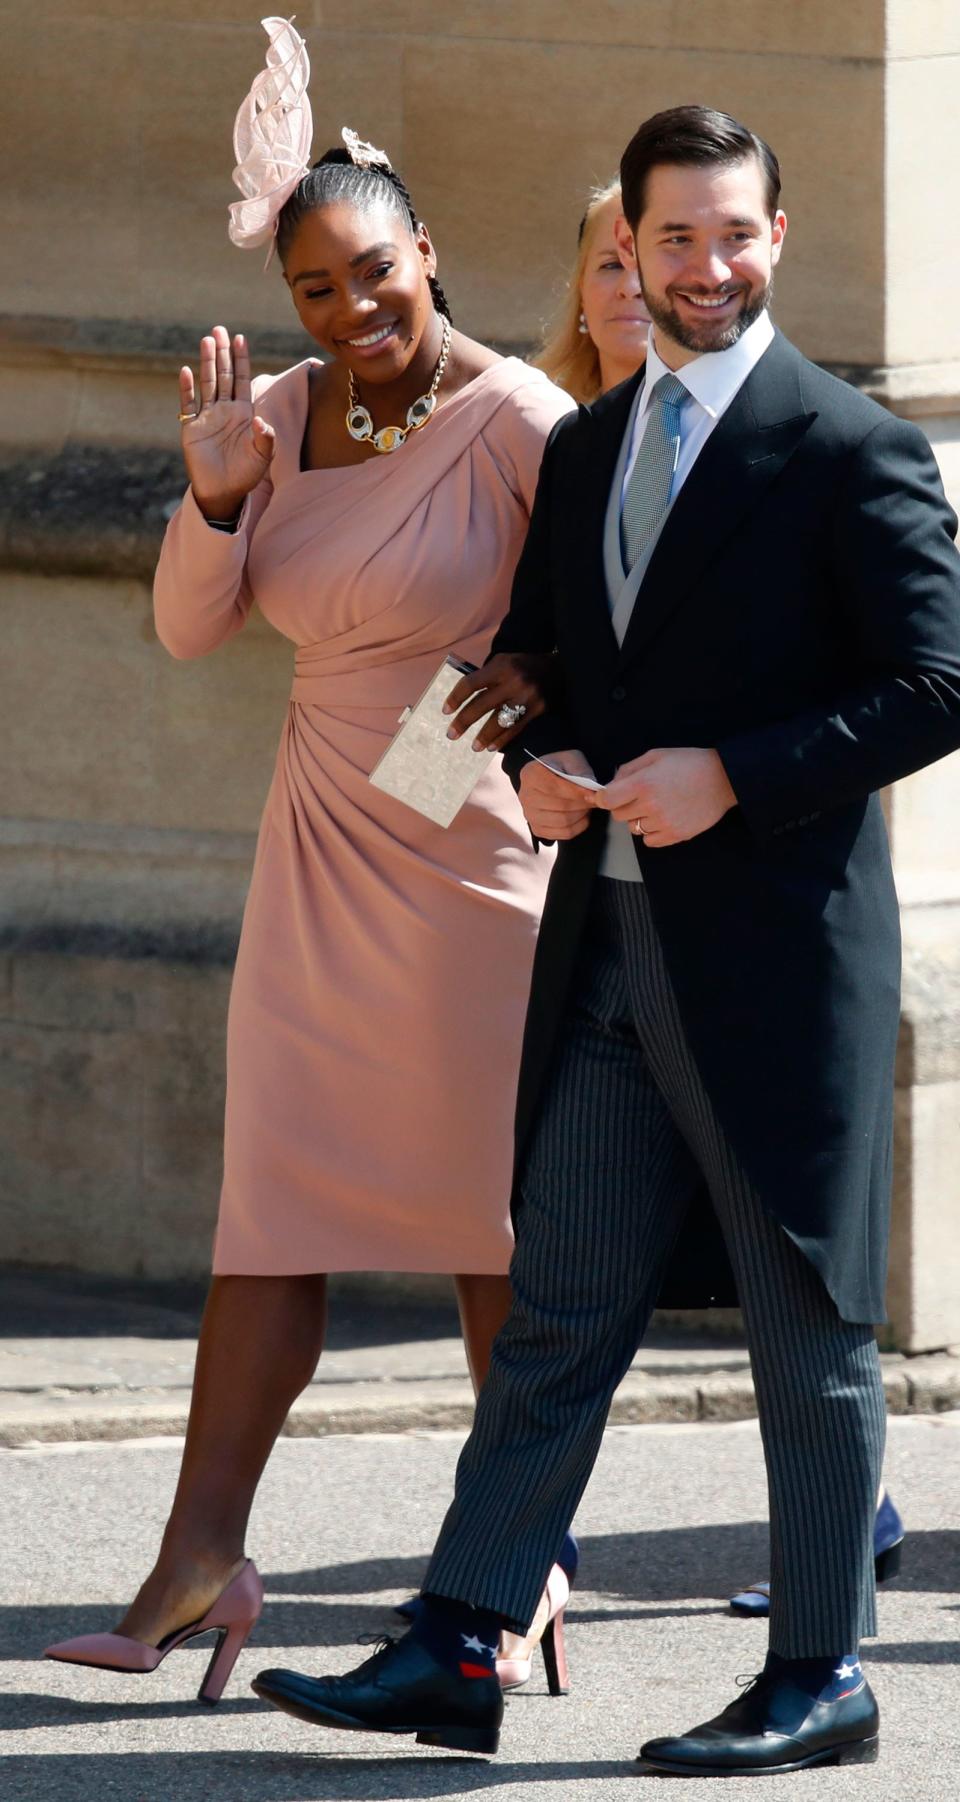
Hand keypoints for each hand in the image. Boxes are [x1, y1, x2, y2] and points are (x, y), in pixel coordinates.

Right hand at [178, 325, 275, 519]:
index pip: (242, 380)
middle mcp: (225, 410)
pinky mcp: (192, 428)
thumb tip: (261, 420)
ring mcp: (207, 417)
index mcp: (244, 413)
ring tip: (206, 340)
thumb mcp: (263, 456)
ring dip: (206, 363)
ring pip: (207, 384)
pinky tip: (186, 372)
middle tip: (220, 329)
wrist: (223, 492)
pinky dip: (187, 389)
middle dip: (222, 353)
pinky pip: (188, 405)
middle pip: (223, 375)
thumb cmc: (246, 474)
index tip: (240, 338)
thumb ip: (266, 438)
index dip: (241, 359)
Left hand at [443, 653, 555, 751]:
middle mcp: (513, 681)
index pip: (472, 683)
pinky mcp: (537, 710)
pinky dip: (502, 740)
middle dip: (464, 721)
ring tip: (474, 747)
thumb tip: (462, 697)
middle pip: (482, 704)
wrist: (557, 669)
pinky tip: (491, 747)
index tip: (445, 711)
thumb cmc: (522, 665)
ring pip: (499, 721)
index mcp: (501, 666)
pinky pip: (516, 729)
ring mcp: (526, 697)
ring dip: (484, 736)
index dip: (456, 698)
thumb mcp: (503, 661)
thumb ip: (485, 676)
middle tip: (451, 734)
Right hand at [518, 749, 598, 839]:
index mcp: (530, 774)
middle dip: (582, 804)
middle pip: (560, 806)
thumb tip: (591, 791)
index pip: (554, 788)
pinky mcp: (537, 829)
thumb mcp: (572, 759)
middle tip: (595, 800)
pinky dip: (578, 826)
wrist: (552, 778)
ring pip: (562, 821)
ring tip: (587, 806)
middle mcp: (525, 796)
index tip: (594, 794)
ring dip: (581, 815)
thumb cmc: (563, 768)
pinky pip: (563, 833)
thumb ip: (581, 771)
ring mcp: (529, 815)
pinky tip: (582, 816)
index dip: (576, 793)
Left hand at [598, 747, 735, 847]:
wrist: (722, 778)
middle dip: (623, 806)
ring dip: (638, 820)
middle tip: (638, 798)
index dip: (603, 798)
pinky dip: (652, 833)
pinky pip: (650, 841)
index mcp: (643, 783)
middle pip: (618, 816)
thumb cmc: (688, 763)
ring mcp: (663, 822)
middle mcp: (650, 805)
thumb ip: (629, 769)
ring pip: (633, 829)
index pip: (606, 800)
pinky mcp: (676, 835)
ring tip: (655, 807)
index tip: (608, 796)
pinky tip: (663, 819)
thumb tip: (610, 784)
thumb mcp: (656, 755)